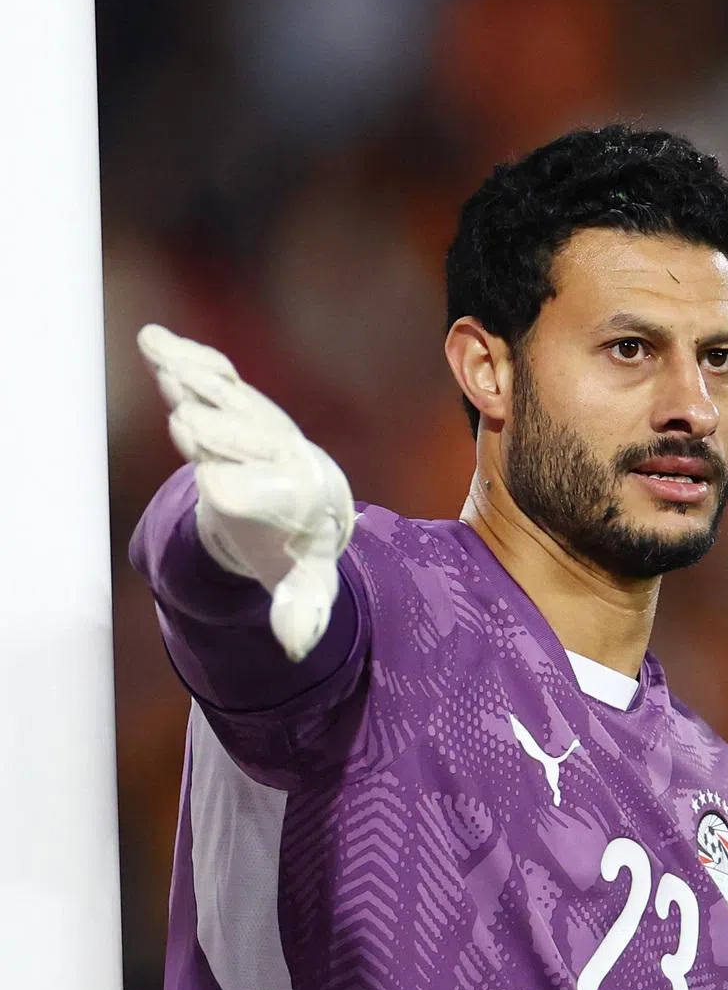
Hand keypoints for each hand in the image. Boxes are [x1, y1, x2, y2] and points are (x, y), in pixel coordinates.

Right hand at [137, 324, 354, 661]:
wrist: (310, 497)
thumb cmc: (298, 542)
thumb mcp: (305, 578)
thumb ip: (303, 608)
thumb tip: (297, 649)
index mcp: (294, 500)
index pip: (261, 495)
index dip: (238, 491)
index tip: (215, 490)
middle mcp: (277, 456)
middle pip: (240, 442)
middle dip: (217, 437)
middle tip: (187, 426)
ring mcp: (258, 425)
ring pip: (227, 401)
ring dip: (197, 384)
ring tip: (167, 364)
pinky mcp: (240, 403)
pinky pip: (216, 375)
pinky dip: (187, 357)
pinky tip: (154, 340)